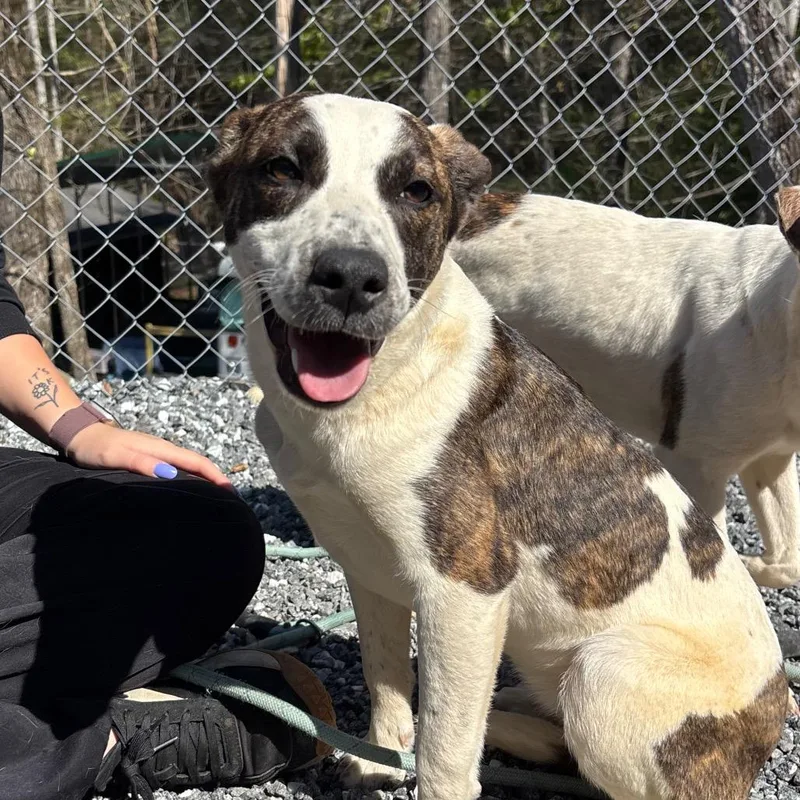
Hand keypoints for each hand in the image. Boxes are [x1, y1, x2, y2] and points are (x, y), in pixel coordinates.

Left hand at [67, 423, 233, 489]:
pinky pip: (178, 469)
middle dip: (216, 480)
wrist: (80, 435)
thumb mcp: (117, 456)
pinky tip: (190, 490)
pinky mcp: (151, 459)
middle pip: (198, 464)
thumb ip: (142, 463)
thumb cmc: (97, 448)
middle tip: (230, 501)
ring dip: (205, 480)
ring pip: (189, 467)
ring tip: (216, 499)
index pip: (197, 462)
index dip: (216, 476)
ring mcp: (158, 454)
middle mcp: (164, 450)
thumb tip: (171, 474)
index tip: (231, 492)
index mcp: (161, 449)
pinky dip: (190, 479)